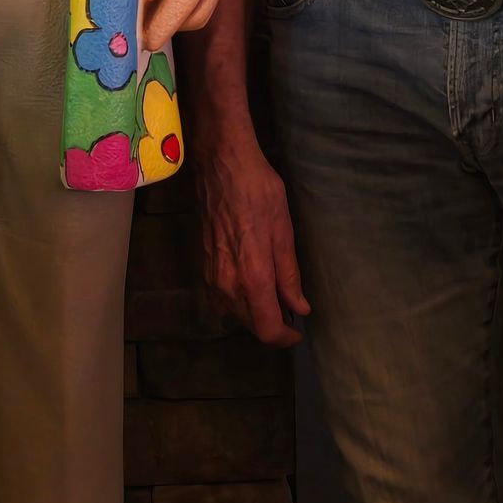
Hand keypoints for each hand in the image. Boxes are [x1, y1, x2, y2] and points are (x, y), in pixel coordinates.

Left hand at [140, 0, 234, 51]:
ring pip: (200, 13)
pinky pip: (202, 1)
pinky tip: (162, 0)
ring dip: (176, 20)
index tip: (143, 41)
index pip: (183, 3)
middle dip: (168, 28)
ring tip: (148, 15)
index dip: (162, 26)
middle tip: (139, 28)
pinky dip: (183, 7)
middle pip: (195, 17)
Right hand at [192, 96, 309, 347]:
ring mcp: (212, 275)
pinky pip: (221, 298)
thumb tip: (298, 307)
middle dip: (271, 324)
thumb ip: (289, 275)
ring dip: (254, 313)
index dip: (284, 337)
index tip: (298, 331)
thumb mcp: (284, 231)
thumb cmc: (259, 192)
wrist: (221, 165)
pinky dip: (238, 301)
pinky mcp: (204, 264)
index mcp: (252, 277)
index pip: (265, 328)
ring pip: (233, 313)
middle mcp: (227, 284)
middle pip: (249, 324)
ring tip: (274, 296)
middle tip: (291, 308)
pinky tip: (251, 283)